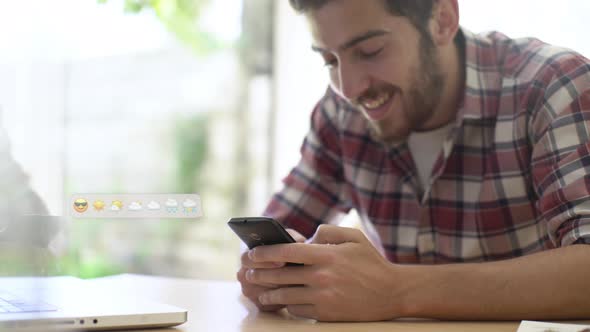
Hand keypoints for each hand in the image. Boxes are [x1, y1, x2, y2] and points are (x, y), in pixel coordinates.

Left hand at [245, 225, 406, 320]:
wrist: (392, 293)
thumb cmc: (371, 263)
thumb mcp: (353, 237)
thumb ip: (327, 231)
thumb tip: (306, 238)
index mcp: (327, 255)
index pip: (288, 252)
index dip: (266, 252)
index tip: (253, 252)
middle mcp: (322, 276)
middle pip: (281, 275)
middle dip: (260, 274)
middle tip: (248, 273)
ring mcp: (323, 297)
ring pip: (286, 295)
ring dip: (269, 293)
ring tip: (261, 291)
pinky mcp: (326, 314)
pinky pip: (298, 310)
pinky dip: (288, 305)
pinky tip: (283, 301)